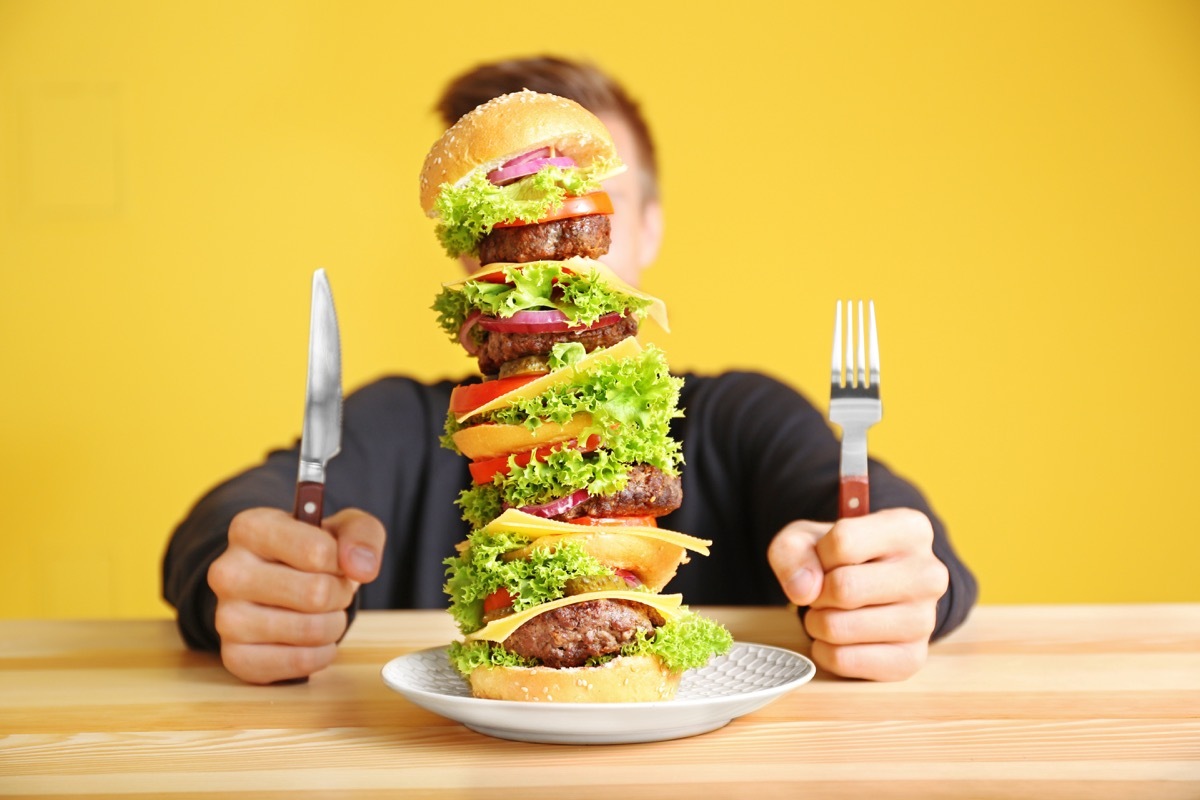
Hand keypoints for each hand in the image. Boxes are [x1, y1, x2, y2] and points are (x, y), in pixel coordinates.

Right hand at [206, 507, 385, 683]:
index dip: (342, 562)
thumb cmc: (314, 552)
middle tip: (332, 590)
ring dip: (333, 624)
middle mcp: (227, 571)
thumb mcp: (344, 529)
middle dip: (340, 595)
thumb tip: (361, 568)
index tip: (334, 561)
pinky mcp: (235, 656)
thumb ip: (362, 535)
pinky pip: (299, 663)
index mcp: (250, 528)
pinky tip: (312, 639)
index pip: (318, 552)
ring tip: (322, 612)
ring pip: (310, 630)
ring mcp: (226, 616)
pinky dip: (320, 654)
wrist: (283, 586)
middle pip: (316, 594)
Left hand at [767, 508, 948, 680]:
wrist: (865, 588)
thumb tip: (804, 590)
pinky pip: (844, 660)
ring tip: (829, 613)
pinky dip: (825, 651)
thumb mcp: (807, 538)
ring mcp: (925, 620)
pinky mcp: (912, 659)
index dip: (818, 555)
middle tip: (822, 593)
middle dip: (815, 593)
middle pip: (843, 587)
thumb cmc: (838, 558)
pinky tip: (836, 639)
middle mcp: (929, 574)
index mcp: (911, 529)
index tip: (826, 560)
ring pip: (839, 627)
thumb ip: (793, 551)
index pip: (843, 541)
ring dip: (816, 623)